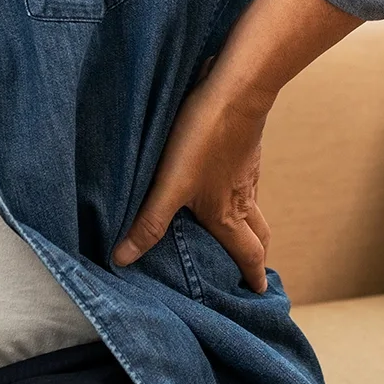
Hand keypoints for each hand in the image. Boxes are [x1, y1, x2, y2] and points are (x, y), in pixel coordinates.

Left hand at [112, 65, 276, 291]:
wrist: (234, 90)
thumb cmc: (202, 139)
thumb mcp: (170, 186)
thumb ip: (148, 223)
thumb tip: (123, 260)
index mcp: (227, 214)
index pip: (248, 253)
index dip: (253, 275)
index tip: (261, 292)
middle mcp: (243, 197)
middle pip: (259, 233)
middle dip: (258, 254)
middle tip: (256, 269)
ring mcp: (247, 171)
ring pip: (254, 206)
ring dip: (251, 224)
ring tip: (239, 230)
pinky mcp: (246, 148)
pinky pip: (248, 180)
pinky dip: (243, 192)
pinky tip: (226, 181)